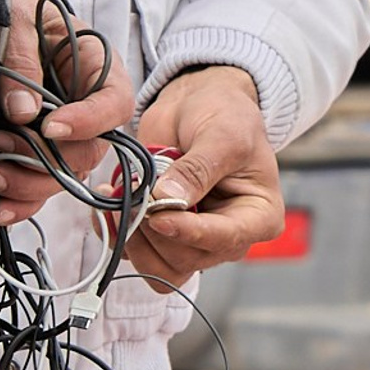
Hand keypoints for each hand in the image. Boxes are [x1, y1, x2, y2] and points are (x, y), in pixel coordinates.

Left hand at [0, 0, 136, 225]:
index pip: (114, 104)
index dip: (88, 122)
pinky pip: (41, 188)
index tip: (48, 127)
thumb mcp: (15, 20)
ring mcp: (66, 135)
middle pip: (89, 151)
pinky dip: (22, 203)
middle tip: (0, 144)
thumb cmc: (11, 12)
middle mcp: (88, 107)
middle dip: (46, 160)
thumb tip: (22, 111)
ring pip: (65, 177)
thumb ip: (20, 58)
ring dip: (28, 184)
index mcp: (97, 67)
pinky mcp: (40, 153)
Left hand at [125, 66, 283, 289]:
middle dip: (156, 230)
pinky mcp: (160, 234)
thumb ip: (198, 169)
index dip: (189, 233)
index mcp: (258, 217)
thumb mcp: (222, 135)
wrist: (197, 103)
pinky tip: (112, 201)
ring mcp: (191, 238)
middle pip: (188, 260)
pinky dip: (116, 233)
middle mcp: (226, 236)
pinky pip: (135, 253)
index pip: (226, 239)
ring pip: (159, 267)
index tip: (158, 217)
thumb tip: (168, 199)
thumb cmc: (225, 115)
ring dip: (133, 238)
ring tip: (121, 196)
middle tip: (138, 193)